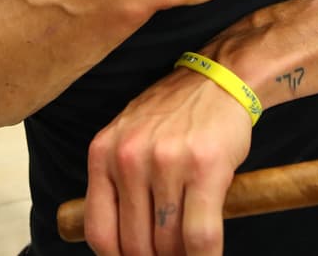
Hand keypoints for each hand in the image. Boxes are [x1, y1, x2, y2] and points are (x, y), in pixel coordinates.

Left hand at [85, 67, 250, 255]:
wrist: (218, 79)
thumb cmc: (174, 114)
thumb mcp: (128, 138)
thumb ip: (117, 182)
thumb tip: (120, 246)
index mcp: (103, 153)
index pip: (99, 231)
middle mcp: (129, 158)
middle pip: (135, 245)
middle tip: (168, 255)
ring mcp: (166, 163)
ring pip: (169, 244)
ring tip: (188, 251)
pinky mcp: (205, 168)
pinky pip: (201, 236)